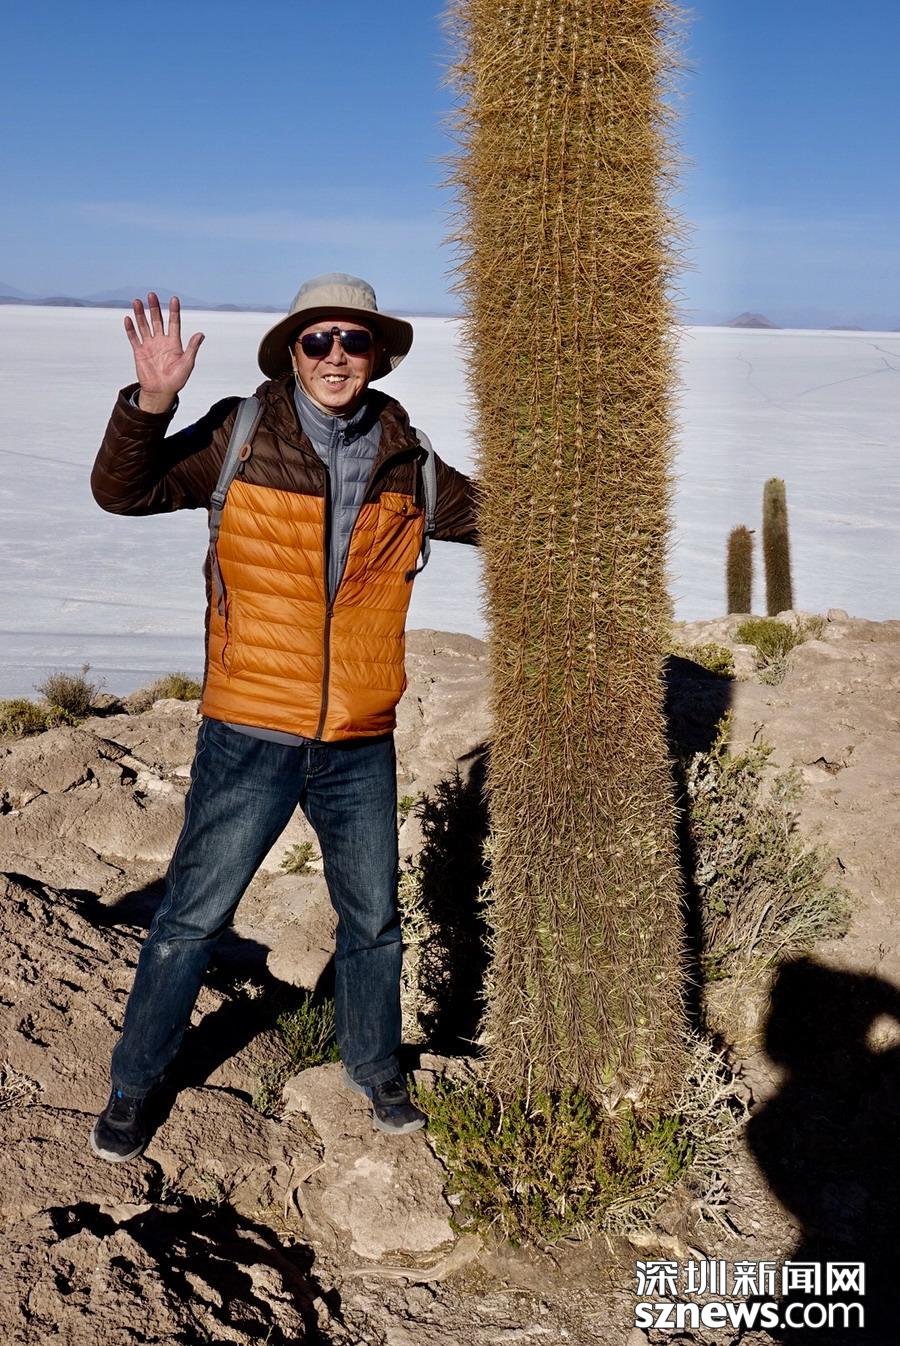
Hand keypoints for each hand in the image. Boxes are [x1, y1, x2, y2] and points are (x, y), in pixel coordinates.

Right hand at [125, 293, 204, 412]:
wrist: (162, 391)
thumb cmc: (177, 379)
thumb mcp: (187, 363)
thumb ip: (192, 348)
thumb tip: (201, 334)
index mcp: (174, 343)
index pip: (174, 323)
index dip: (174, 311)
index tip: (174, 299)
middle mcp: (161, 341)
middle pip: (157, 320)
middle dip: (154, 308)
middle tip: (152, 295)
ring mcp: (149, 345)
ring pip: (144, 326)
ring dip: (140, 314)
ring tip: (137, 302)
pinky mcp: (139, 352)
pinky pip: (134, 338)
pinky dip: (130, 329)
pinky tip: (128, 318)